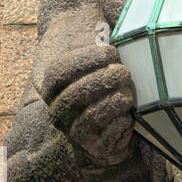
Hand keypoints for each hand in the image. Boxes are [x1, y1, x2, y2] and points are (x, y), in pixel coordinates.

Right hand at [39, 45, 135, 166]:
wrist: (111, 123)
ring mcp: (74, 131)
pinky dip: (120, 124)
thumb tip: (106, 32)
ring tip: (128, 92)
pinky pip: (106, 138)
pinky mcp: (95, 148)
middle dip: (104, 80)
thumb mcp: (96, 58)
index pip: (60, 72)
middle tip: (124, 72)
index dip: (87, 60)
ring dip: (114, 101)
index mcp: (52, 86)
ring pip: (89, 117)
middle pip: (75, 94)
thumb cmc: (105, 78)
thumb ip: (97, 44)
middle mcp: (58, 110)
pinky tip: (129, 115)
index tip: (112, 51)